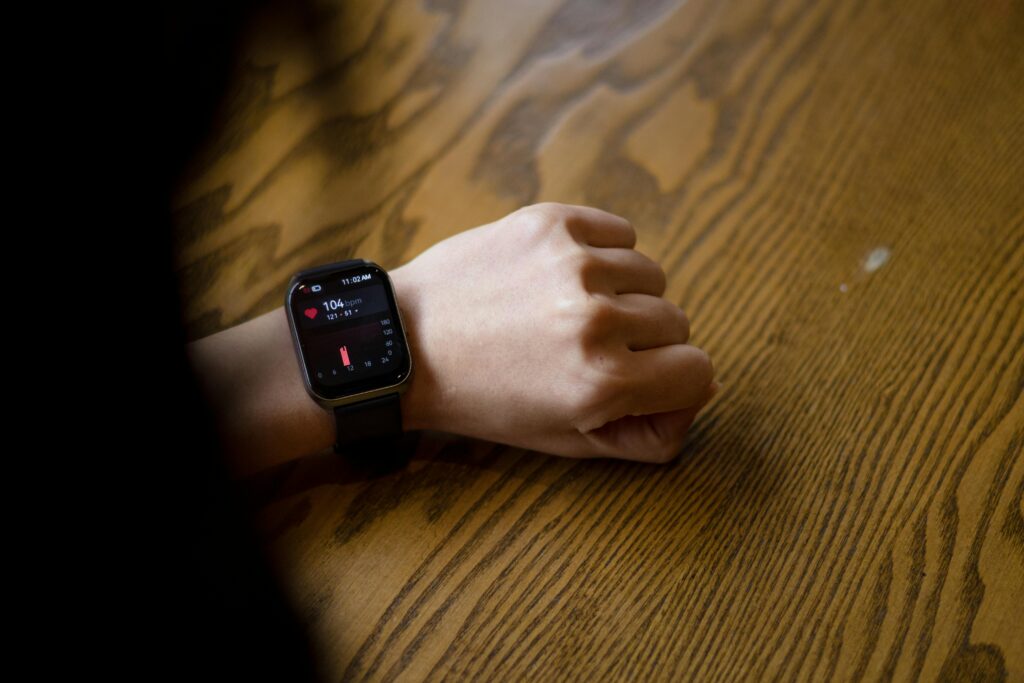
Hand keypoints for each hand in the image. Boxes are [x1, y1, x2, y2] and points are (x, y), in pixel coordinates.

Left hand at [394, 202, 716, 462]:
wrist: (407, 343)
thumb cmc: (484, 399)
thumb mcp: (565, 441)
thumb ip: (646, 433)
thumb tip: (703, 394)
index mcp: (602, 382)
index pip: (699, 371)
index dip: (674, 383)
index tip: (641, 381)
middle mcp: (596, 318)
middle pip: (677, 323)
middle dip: (644, 343)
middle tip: (589, 350)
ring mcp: (574, 263)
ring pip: (652, 275)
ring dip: (624, 295)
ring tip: (570, 311)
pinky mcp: (551, 221)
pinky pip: (621, 232)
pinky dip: (606, 253)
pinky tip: (565, 275)